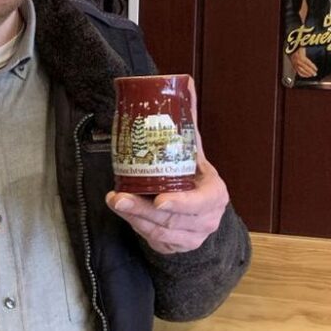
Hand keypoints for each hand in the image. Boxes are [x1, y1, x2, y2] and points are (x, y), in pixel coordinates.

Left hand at [106, 77, 227, 253]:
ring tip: (115, 202)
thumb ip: (187, 120)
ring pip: (159, 231)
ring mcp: (192, 237)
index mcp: (215, 194)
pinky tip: (123, 213)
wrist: (201, 213)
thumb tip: (183, 82)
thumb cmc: (194, 176)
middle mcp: (206, 219)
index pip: (201, 203)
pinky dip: (136, 228)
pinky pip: (153, 240)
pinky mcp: (176, 247)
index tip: (159, 199)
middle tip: (118, 198)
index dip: (181, 203)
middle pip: (171, 218)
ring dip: (134, 218)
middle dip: (142, 209)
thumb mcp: (193, 150)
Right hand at [289, 47, 317, 77]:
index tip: (316, 69)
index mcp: (299, 56)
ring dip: (307, 74)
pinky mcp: (293, 66)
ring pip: (301, 70)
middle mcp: (296, 60)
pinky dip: (302, 74)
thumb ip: (308, 47)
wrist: (291, 48)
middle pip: (304, 67)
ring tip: (311, 75)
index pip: (306, 62)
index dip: (312, 66)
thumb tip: (313, 45)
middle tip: (315, 74)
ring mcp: (294, 64)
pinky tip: (306, 75)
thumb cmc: (298, 47)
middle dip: (310, 71)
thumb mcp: (303, 46)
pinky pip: (297, 71)